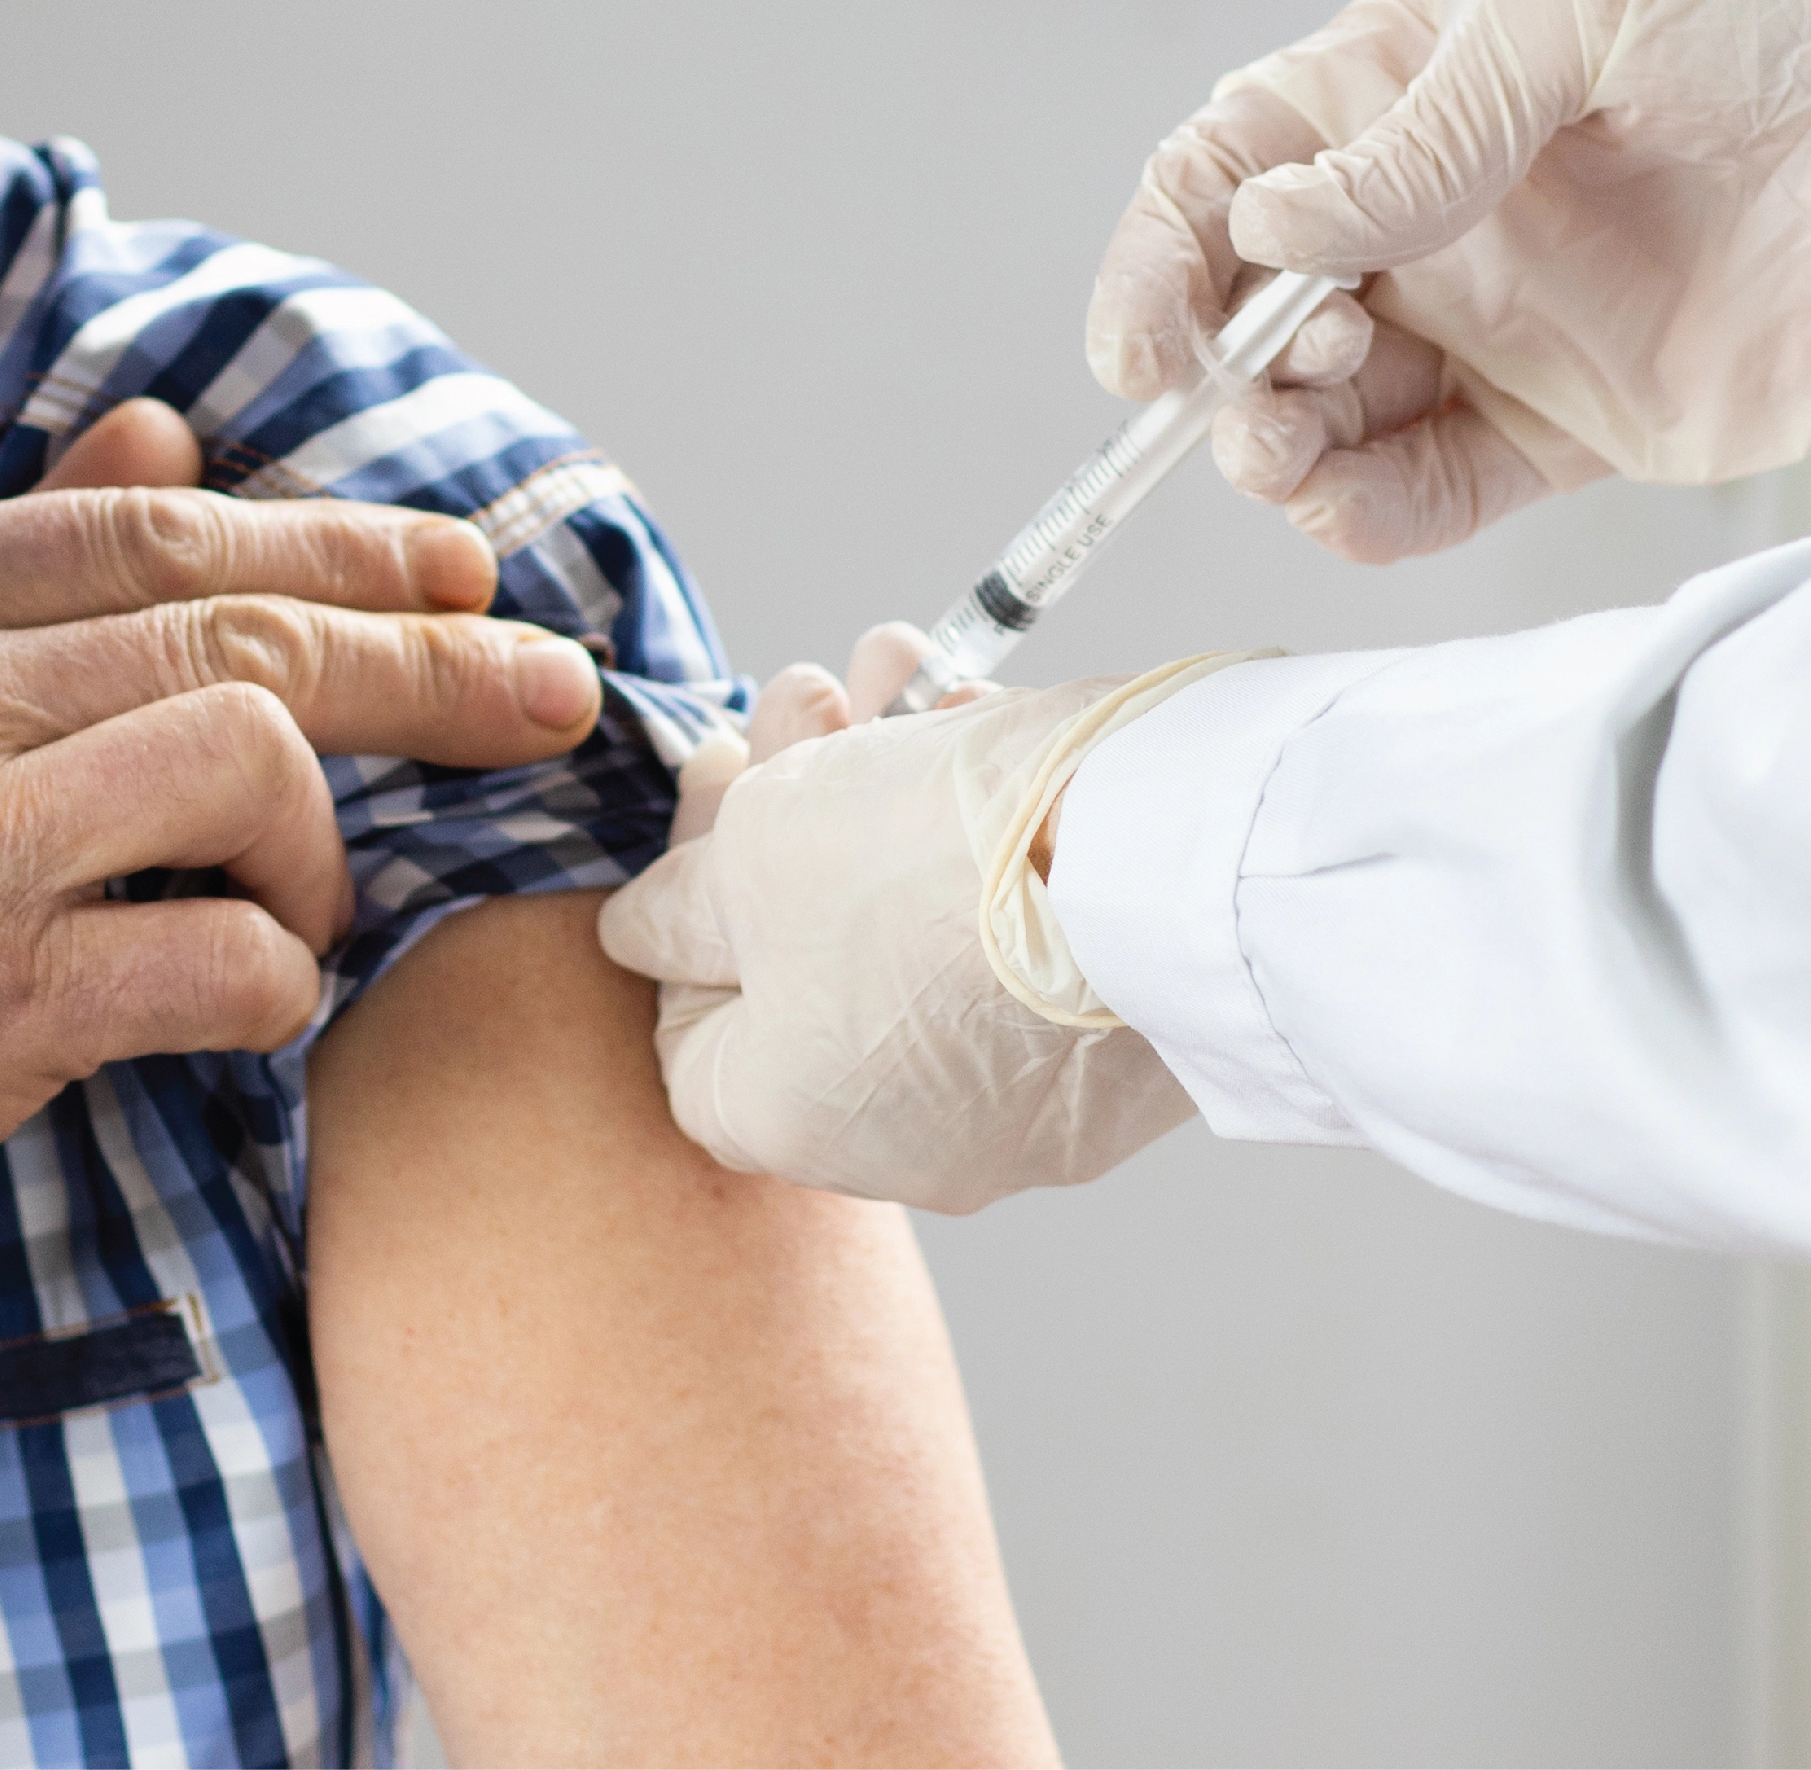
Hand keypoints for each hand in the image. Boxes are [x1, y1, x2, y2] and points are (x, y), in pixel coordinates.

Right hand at [0, 399, 604, 1315]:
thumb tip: (165, 440)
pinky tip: (234, 1005)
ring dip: (319, 851)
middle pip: (245, 629)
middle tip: (550, 694)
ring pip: (258, 761)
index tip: (457, 565)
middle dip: (433, 657)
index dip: (336, 541)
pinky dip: (273, 983)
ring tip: (292, 906)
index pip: (153, 529)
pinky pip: (234, 957)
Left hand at [603, 655, 1225, 1213]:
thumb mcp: (752, 854)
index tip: (721, 773)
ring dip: (894, 784)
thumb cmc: (925, 865)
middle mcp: (907, 1143)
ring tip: (901, 667)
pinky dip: (992, 827)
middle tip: (812, 694)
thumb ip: (679, 902)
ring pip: (918, 922)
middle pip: (809, 954)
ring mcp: (1024, 1103)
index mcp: (790, 1121)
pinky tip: (983, 715)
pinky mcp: (1119, 1048)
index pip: (690, 1022)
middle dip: (797, 801)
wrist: (1162, 864)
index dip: (688, 891)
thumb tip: (649, 930)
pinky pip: (1022, 932)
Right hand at [1085, 0, 1810, 562]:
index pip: (1227, 174)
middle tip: (1267, 383)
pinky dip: (1368, 518)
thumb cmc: (1796, 10)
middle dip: (1220, 365)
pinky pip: (1430, 491)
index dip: (1160, 260)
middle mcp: (1432, 215)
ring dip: (1277, 449)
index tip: (1144, 345)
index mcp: (1406, 88)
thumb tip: (1273, 225)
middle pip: (1252, 311)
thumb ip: (1421, 127)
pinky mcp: (1570, 424)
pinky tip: (1351, 506)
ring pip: (1324, 415)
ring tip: (1295, 450)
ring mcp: (1495, 324)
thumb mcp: (1579, 9)